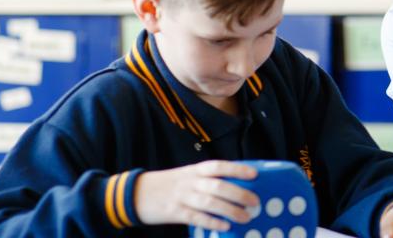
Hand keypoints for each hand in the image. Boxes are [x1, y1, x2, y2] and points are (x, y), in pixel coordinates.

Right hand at [133, 160, 258, 232]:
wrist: (137, 193)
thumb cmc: (170, 184)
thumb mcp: (188, 175)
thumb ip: (208, 179)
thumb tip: (238, 186)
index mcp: (195, 170)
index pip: (219, 166)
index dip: (237, 169)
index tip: (254, 174)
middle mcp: (190, 182)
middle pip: (218, 186)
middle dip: (239, 193)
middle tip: (255, 202)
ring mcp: (182, 197)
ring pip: (209, 203)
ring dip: (230, 210)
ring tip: (245, 217)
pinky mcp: (174, 213)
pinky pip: (196, 218)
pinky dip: (212, 222)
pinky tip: (225, 226)